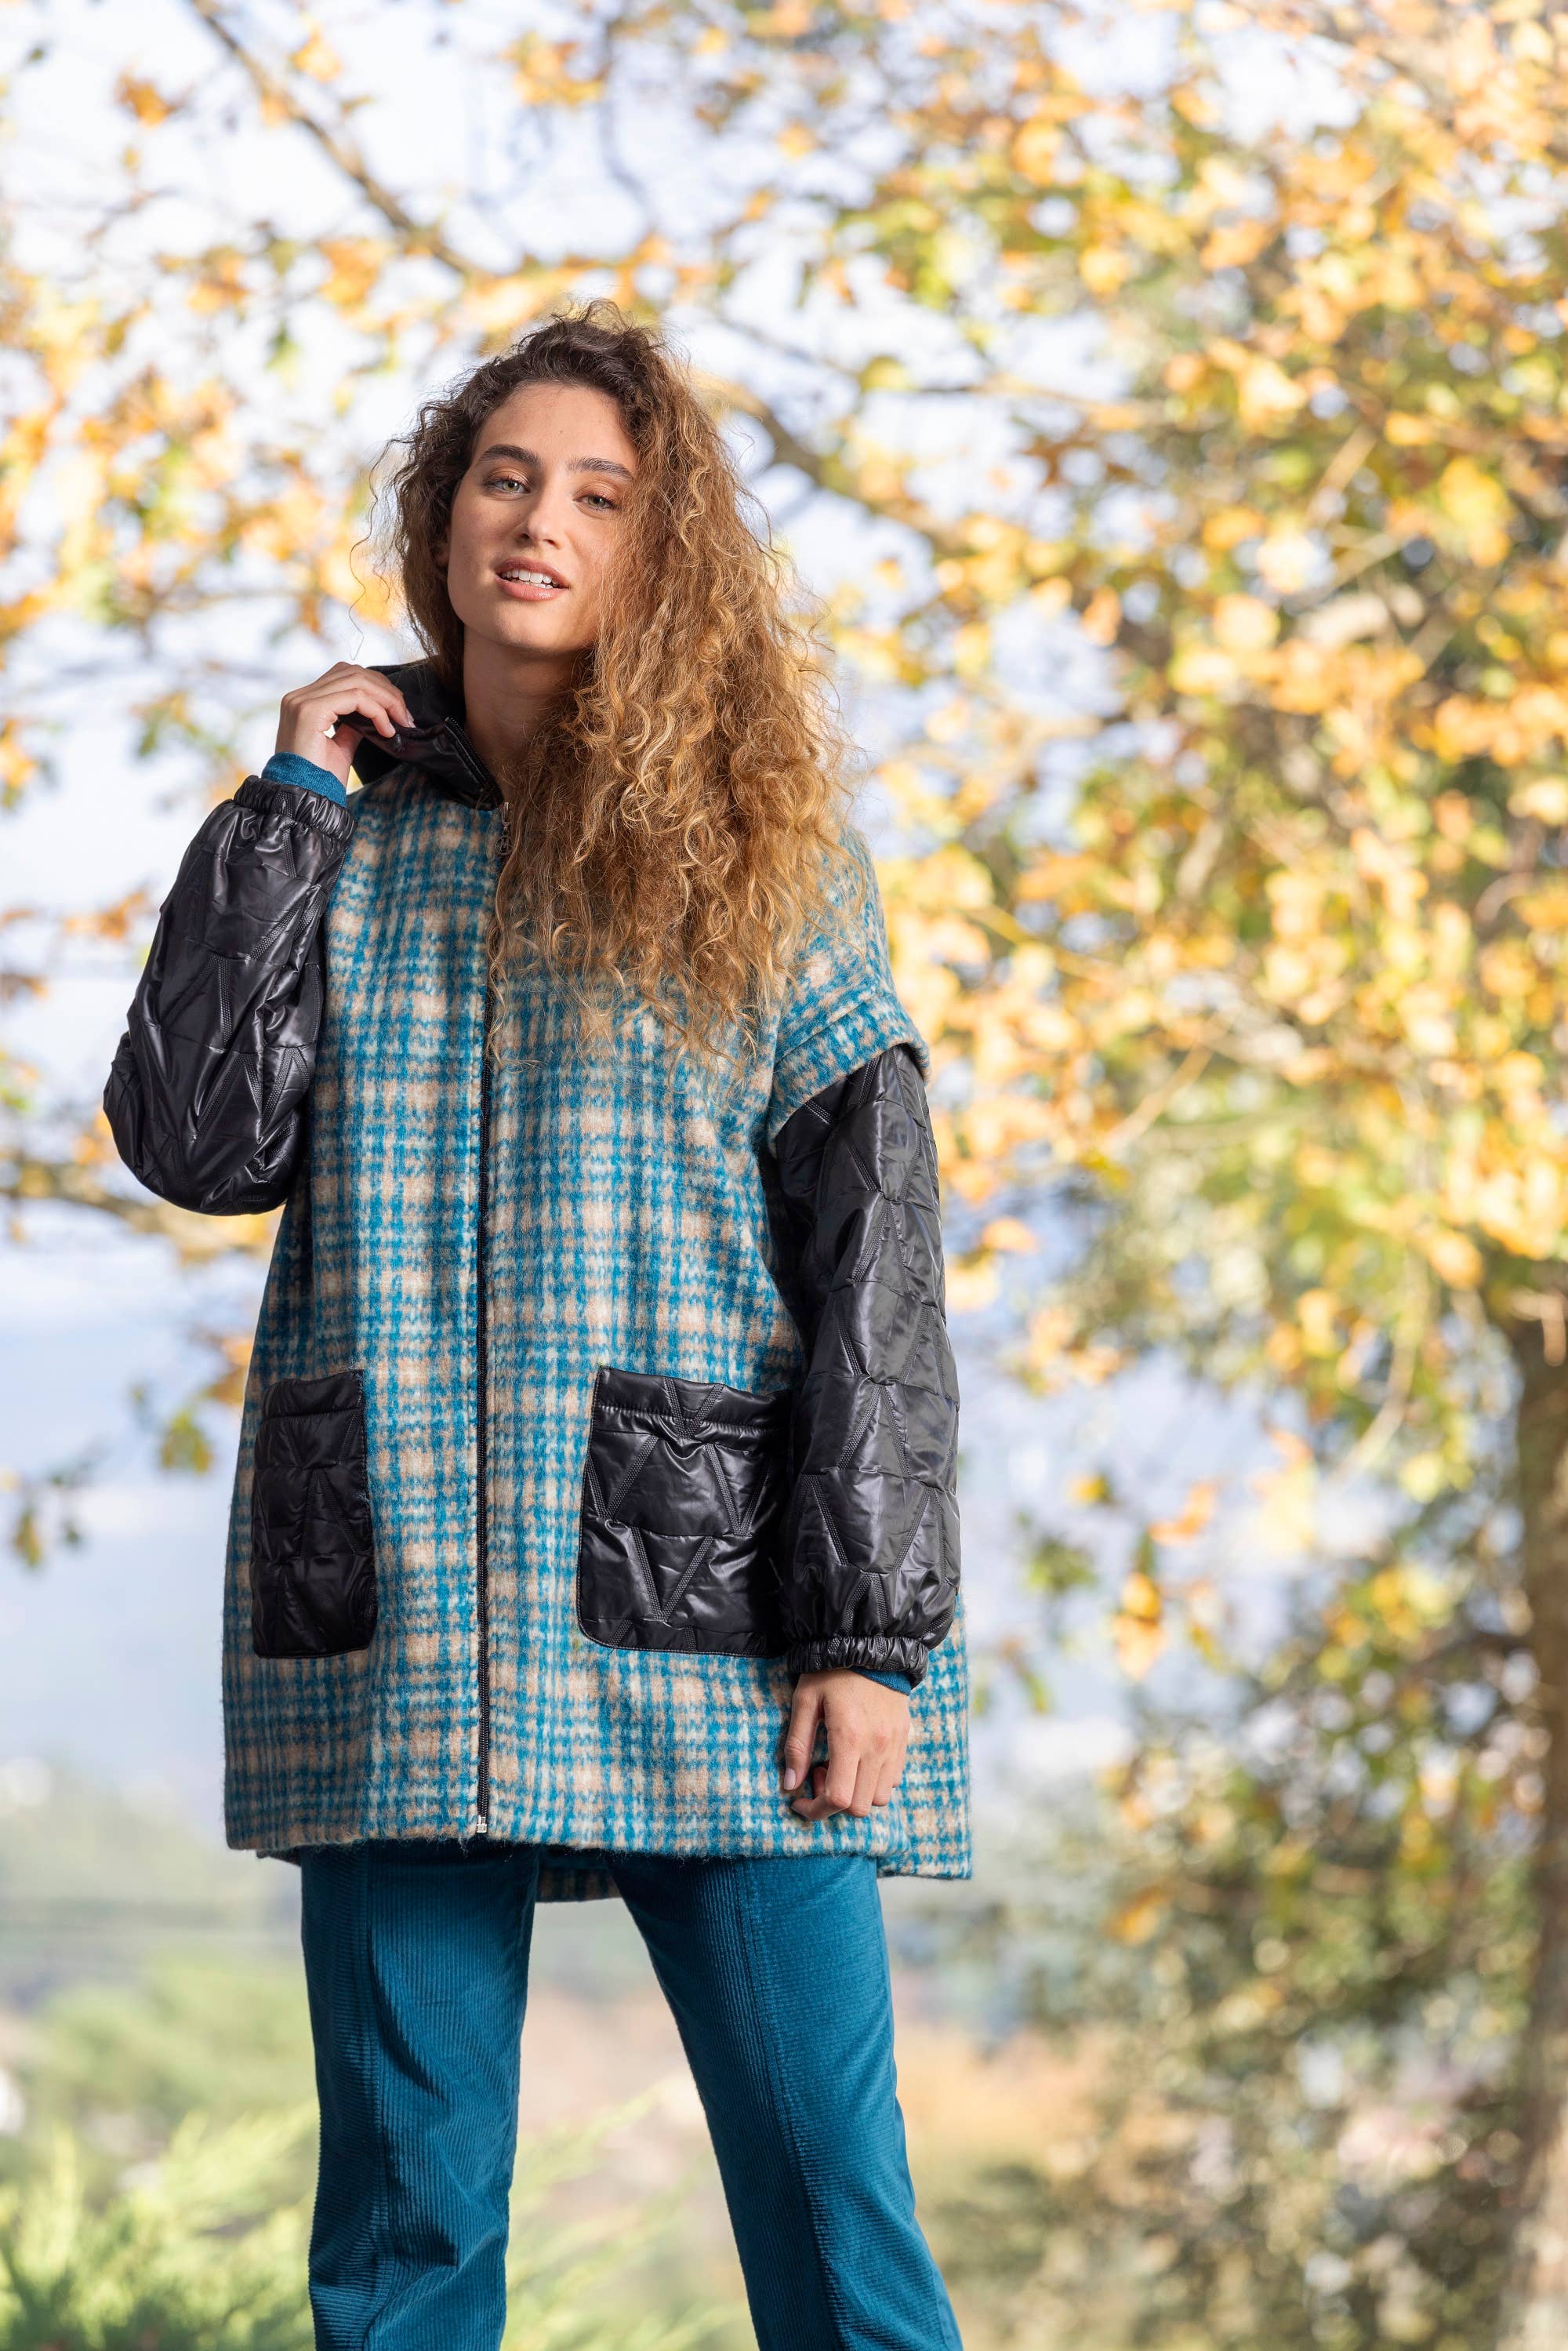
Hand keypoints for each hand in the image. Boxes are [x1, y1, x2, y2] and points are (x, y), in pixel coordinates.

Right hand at [275, 663, 413, 790]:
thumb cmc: (319, 781)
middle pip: (352, 672)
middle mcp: (299, 697)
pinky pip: (355, 697)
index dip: (376, 688)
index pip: (344, 677)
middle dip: (385, 690)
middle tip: (405, 715)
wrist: (303, 801)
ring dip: (386, 699)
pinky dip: (377, 711)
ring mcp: (302, 701)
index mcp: (304, 702)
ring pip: (356, 680)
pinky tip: (387, 730)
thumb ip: (352, 726)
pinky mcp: (310, 711)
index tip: (398, 713)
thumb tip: (374, 715)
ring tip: (401, 721)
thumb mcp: (340, 747)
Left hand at [781, 1669, 909, 1820]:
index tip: (799, 1802)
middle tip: (819, 1772)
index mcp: (849, 1738)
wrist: (870, 1644)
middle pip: (860, 1807)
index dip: (816, 1810)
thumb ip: (797, 1746)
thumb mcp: (804, 1701)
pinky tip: (858, 1759)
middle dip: (834, 1803)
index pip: (838, 1799)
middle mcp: (877, 1747)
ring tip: (840, 1765)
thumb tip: (790, 1785)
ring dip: (857, 1794)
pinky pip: (893, 1779)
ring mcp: (894, 1745)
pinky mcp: (904, 1740)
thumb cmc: (831, 1672)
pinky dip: (873, 1782)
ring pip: (880, 1798)